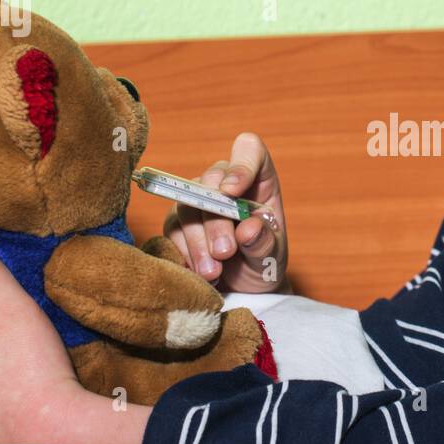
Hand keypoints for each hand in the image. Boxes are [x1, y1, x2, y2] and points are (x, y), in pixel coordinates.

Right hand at [164, 131, 290, 294]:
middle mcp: (226, 185)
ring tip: (213, 272)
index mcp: (258, 182)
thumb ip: (263, 243)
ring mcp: (199, 201)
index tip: (232, 192)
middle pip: (211, 182)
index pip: (249, 151)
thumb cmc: (263, 265)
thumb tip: (249, 228)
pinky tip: (199, 273)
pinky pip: (172, 229)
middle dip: (215, 220)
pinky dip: (184, 252)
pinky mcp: (178, 223)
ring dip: (198, 241)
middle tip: (225, 253)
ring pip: (187, 205)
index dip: (240, 164)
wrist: (244, 292)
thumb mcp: (271, 259)